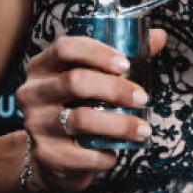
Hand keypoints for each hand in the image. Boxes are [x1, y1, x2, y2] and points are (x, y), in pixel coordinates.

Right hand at [15, 28, 167, 192]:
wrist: (53, 156)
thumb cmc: (79, 106)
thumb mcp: (93, 78)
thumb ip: (122, 57)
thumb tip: (159, 36)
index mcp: (43, 66)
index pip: (65, 48)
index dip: (98, 53)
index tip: (126, 64)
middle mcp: (33, 93)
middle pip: (75, 81)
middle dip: (116, 89)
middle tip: (143, 98)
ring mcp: (36, 125)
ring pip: (81, 119)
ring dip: (120, 125)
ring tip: (143, 130)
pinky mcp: (45, 154)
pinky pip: (82, 155)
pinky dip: (105, 155)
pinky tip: (115, 153)